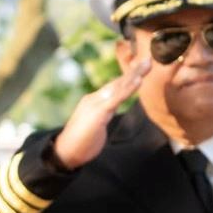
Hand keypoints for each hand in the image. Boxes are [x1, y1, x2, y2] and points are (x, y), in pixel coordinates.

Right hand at [51, 50, 155, 169]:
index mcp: (94, 102)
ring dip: (134, 75)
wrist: (64, 152)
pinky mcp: (98, 113)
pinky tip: (138, 81)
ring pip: (118, 87)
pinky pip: (117, 98)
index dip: (128, 77)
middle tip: (149, 59)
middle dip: (134, 71)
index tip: (141, 68)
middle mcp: (94, 99)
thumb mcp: (94, 125)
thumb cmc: (80, 142)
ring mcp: (95, 104)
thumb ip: (102, 115)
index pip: (113, 87)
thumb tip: (108, 112)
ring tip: (147, 64)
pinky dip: (128, 89)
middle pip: (117, 83)